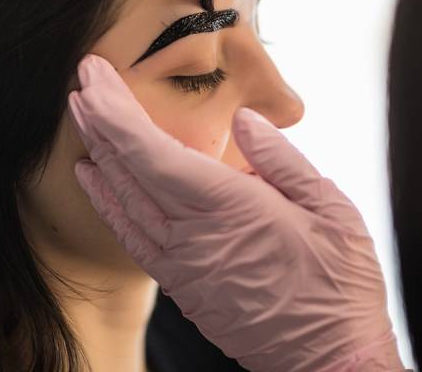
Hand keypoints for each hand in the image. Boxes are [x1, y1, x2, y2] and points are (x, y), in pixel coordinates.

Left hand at [67, 55, 405, 371]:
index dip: (116, 112)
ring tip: (83, 117)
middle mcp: (194, 238)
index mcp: (230, 209)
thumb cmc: (339, 285)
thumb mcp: (331, 209)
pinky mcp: (183, 287)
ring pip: (123, 203)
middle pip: (128, 171)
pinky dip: (108, 202)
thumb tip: (245, 120)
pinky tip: (96, 178)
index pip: (153, 153)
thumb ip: (282, 160)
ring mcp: (183, 267)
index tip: (94, 77)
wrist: (332, 361)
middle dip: (100, 121)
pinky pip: (132, 237)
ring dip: (99, 155)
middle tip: (82, 82)